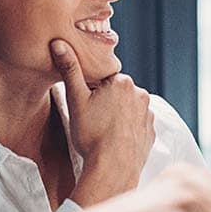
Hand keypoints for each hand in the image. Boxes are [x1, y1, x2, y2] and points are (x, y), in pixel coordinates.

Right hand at [52, 39, 153, 206]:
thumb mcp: (76, 100)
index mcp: (123, 82)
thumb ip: (69, 70)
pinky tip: (114, 139)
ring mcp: (149, 114)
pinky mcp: (151, 132)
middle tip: (92, 121)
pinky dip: (126, 129)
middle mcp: (140, 94)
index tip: (85, 107)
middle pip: (116, 93)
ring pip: (127, 109)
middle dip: (105, 103)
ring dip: (116, 115)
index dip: (90, 92)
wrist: (112, 169)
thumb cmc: (92, 135)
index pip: (103, 79)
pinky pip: (136, 124)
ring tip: (103, 132)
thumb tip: (59, 43)